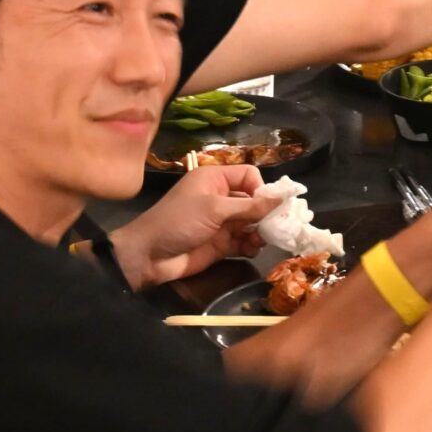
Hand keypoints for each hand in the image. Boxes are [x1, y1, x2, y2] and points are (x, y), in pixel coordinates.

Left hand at [109, 163, 280, 288]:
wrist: (149, 256)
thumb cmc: (179, 221)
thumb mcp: (214, 209)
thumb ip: (250, 206)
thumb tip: (282, 198)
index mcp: (215, 179)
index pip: (248, 175)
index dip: (261, 188)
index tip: (270, 205)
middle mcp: (220, 198)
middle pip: (253, 200)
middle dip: (266, 213)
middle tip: (279, 226)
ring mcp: (220, 223)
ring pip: (251, 223)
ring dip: (260, 231)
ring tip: (262, 240)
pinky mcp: (220, 245)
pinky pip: (243, 242)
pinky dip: (251, 245)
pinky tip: (252, 249)